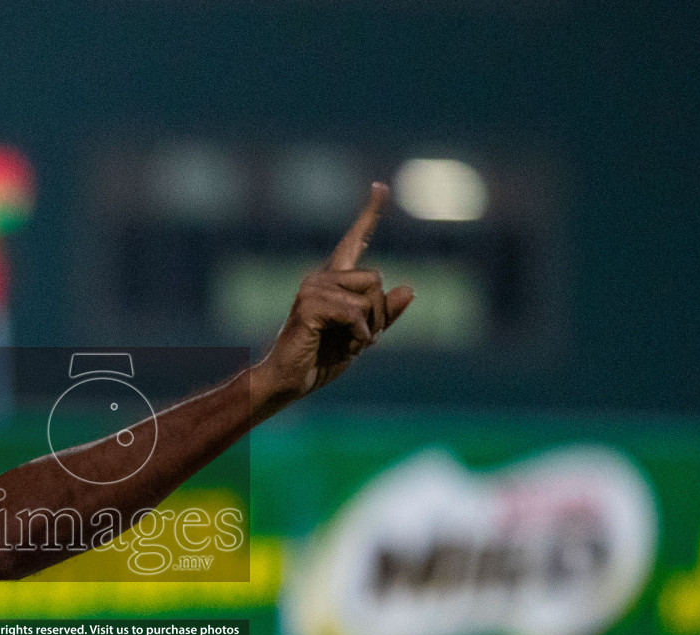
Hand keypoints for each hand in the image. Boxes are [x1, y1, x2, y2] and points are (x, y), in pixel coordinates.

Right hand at [255, 182, 413, 402]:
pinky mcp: (309, 305)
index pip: (355, 241)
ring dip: (368, 329)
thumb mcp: (362, 336)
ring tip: (347, 343)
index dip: (370, 214)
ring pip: (369, 297)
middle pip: (377, 279)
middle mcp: (322, 277)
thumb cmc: (320, 359)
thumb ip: (385, 315)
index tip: (380, 186)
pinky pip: (356, 314)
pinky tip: (344, 346)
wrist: (290, 381)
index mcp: (334, 281)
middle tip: (360, 338)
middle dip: (380, 314)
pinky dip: (359, 336)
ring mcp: (313, 288)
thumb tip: (409, 288)